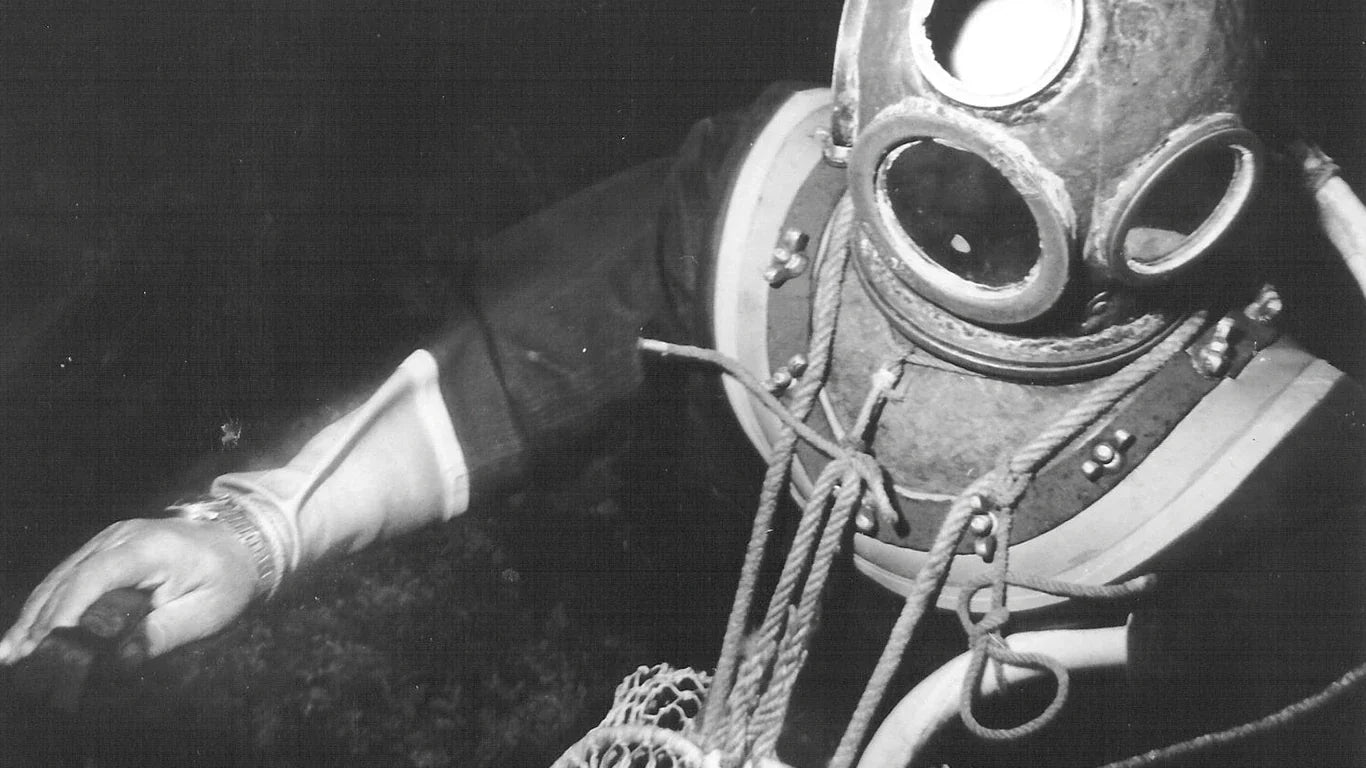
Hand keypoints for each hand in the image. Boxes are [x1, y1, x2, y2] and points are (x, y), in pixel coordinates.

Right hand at [0, 517, 257, 664]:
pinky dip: (47, 604)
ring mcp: (110, 540)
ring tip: (11, 653)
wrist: (241, 544)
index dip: (66, 611)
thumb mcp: (207, 611)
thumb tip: (120, 661)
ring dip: (35, 615)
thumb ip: (164, 634)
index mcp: (147, 548)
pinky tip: (28, 631)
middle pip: (69, 579)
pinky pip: (69, 576)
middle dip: (40, 622)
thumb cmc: (228, 578)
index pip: (94, 577)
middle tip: (18, 661)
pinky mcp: (106, 549)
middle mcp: (120, 537)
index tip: (46, 644)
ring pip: (61, 578)